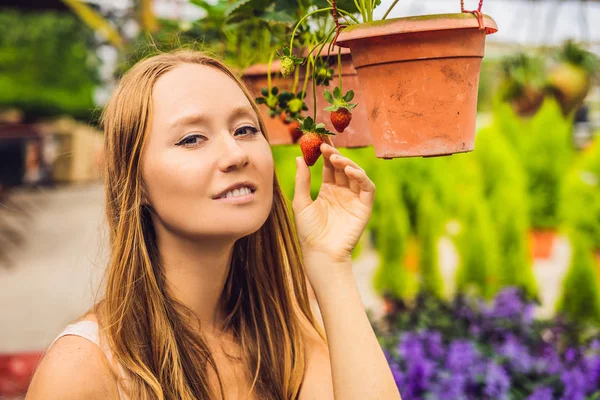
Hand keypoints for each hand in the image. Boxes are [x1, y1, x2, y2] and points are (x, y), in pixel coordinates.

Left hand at [293, 142, 374, 280]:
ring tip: (334, 157)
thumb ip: (302, 180)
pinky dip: (360, 176)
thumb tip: (298, 157)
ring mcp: (354, 198)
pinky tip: (348, 170)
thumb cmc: (308, 232)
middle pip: (342, 167)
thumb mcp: (301, 202)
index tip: (318, 139)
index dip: (326, 153)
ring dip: (346, 162)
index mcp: (328, 190)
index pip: (329, 166)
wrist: (320, 253)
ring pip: (355, 173)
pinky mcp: (364, 207)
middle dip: (335, 154)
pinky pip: (366, 188)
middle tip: (325, 144)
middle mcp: (343, 192)